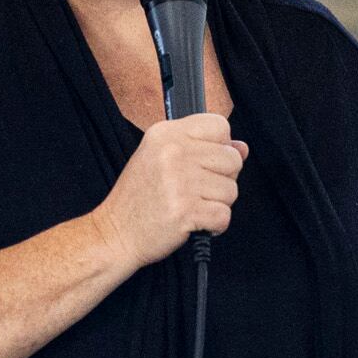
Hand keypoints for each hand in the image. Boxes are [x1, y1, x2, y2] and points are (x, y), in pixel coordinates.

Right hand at [93, 113, 241, 269]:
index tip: (204, 164)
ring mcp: (179, 181)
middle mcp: (173, 152)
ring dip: (217, 204)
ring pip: (231, 190)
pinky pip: (224, 215)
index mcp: (165, 133)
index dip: (220, 146)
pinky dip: (214, 225)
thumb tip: (242, 147)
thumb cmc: (140, 198)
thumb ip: (201, 148)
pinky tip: (196, 223)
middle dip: (222, 179)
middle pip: (232, 159)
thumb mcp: (161, 159)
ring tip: (192, 206)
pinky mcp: (185, 210)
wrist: (115, 233)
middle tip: (196, 191)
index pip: (219, 124)